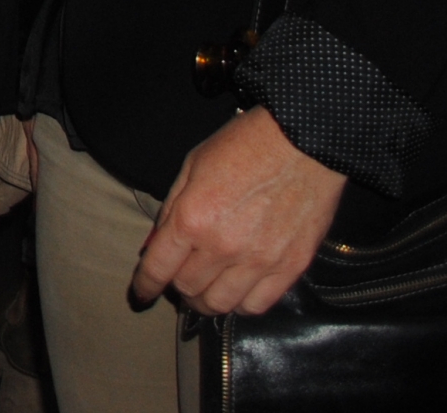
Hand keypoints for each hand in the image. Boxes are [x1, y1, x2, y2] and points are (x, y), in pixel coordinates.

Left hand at [132, 108, 344, 316]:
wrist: (303, 142)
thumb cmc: (244, 145)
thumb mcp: (193, 166)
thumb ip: (173, 208)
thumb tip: (158, 243)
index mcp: (192, 218)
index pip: (158, 269)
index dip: (145, 286)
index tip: (142, 293)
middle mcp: (223, 246)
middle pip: (188, 289)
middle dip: (176, 287)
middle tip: (180, 278)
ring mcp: (259, 261)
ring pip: (220, 304)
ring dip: (206, 300)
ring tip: (206, 289)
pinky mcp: (290, 267)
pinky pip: (257, 305)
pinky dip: (241, 304)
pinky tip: (237, 290)